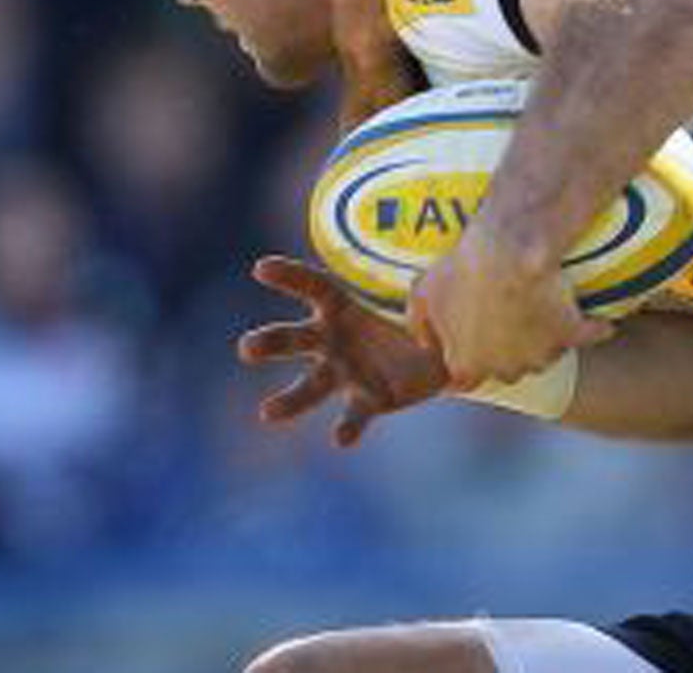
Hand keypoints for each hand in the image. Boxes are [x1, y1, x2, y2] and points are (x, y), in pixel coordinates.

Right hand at [237, 255, 448, 447]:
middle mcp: (332, 341)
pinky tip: (341, 437)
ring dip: (289, 401)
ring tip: (268, 412)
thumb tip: (445, 254)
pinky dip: (348, 427)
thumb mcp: (426, 286)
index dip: (288, 276)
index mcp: (341, 306)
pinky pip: (355, 416)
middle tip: (246, 348)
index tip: (261, 268)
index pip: (311, 287)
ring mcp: (344, 374)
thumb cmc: (415, 311)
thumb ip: (429, 277)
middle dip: (269, 343)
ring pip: (310, 388)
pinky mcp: (367, 402)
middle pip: (294, 340)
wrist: (436, 354)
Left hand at [407, 221, 612, 388]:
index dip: (469, 361)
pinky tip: (598, 319)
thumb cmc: (461, 270)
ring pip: (546, 355)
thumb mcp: (423, 294)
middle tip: (508, 319)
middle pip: (508, 368)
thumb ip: (420, 327)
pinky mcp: (572, 333)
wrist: (508, 251)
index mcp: (466, 364)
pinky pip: (590, 335)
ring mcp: (541, 354)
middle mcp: (504, 368)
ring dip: (546, 339)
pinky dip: (595, 328)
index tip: (473, 343)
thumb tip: (425, 343)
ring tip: (545, 311)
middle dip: (508, 350)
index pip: (465, 380)